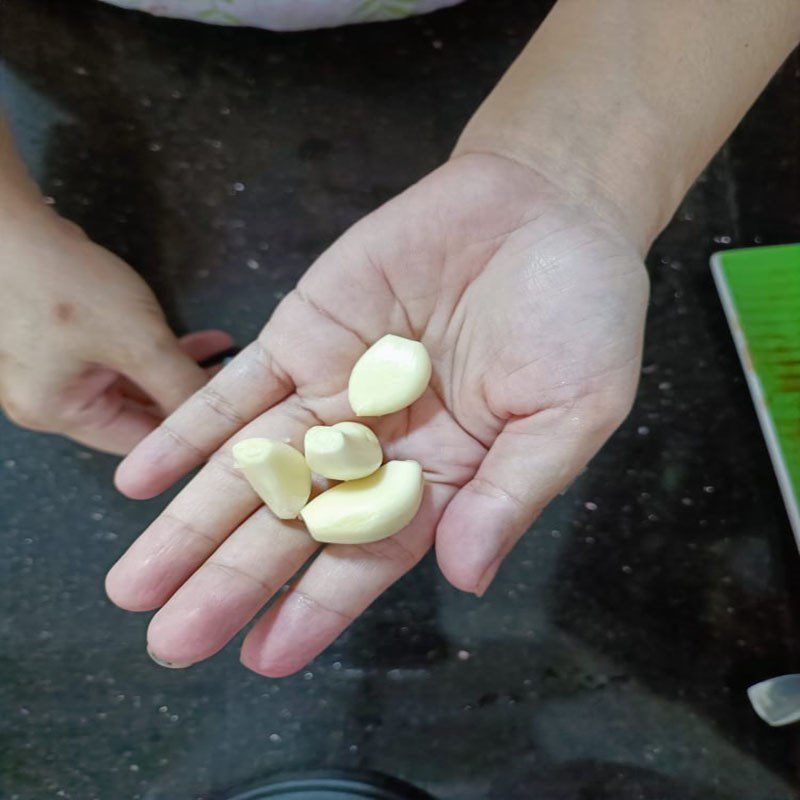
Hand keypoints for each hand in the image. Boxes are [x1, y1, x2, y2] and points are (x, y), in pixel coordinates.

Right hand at [0, 211, 231, 453]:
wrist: (6, 222)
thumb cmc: (62, 281)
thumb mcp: (139, 341)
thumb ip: (181, 384)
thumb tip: (217, 417)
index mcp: (58, 412)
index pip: (140, 443)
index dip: (191, 435)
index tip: (233, 425)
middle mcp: (51, 400)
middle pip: (138, 413)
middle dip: (188, 396)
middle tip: (239, 386)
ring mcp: (56, 370)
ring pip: (135, 383)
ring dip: (179, 372)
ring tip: (227, 360)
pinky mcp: (66, 341)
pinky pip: (123, 358)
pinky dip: (158, 353)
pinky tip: (200, 343)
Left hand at [106, 153, 648, 674]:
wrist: (548, 204)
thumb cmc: (582, 311)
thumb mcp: (573, 410)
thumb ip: (514, 494)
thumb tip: (465, 576)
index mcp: (447, 475)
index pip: (369, 555)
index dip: (317, 607)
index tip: (263, 656)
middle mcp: (381, 443)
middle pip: (294, 522)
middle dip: (230, 581)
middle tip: (170, 641)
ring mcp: (337, 387)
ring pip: (252, 465)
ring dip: (191, 523)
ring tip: (134, 583)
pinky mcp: (307, 330)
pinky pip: (238, 388)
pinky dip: (190, 430)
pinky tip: (140, 477)